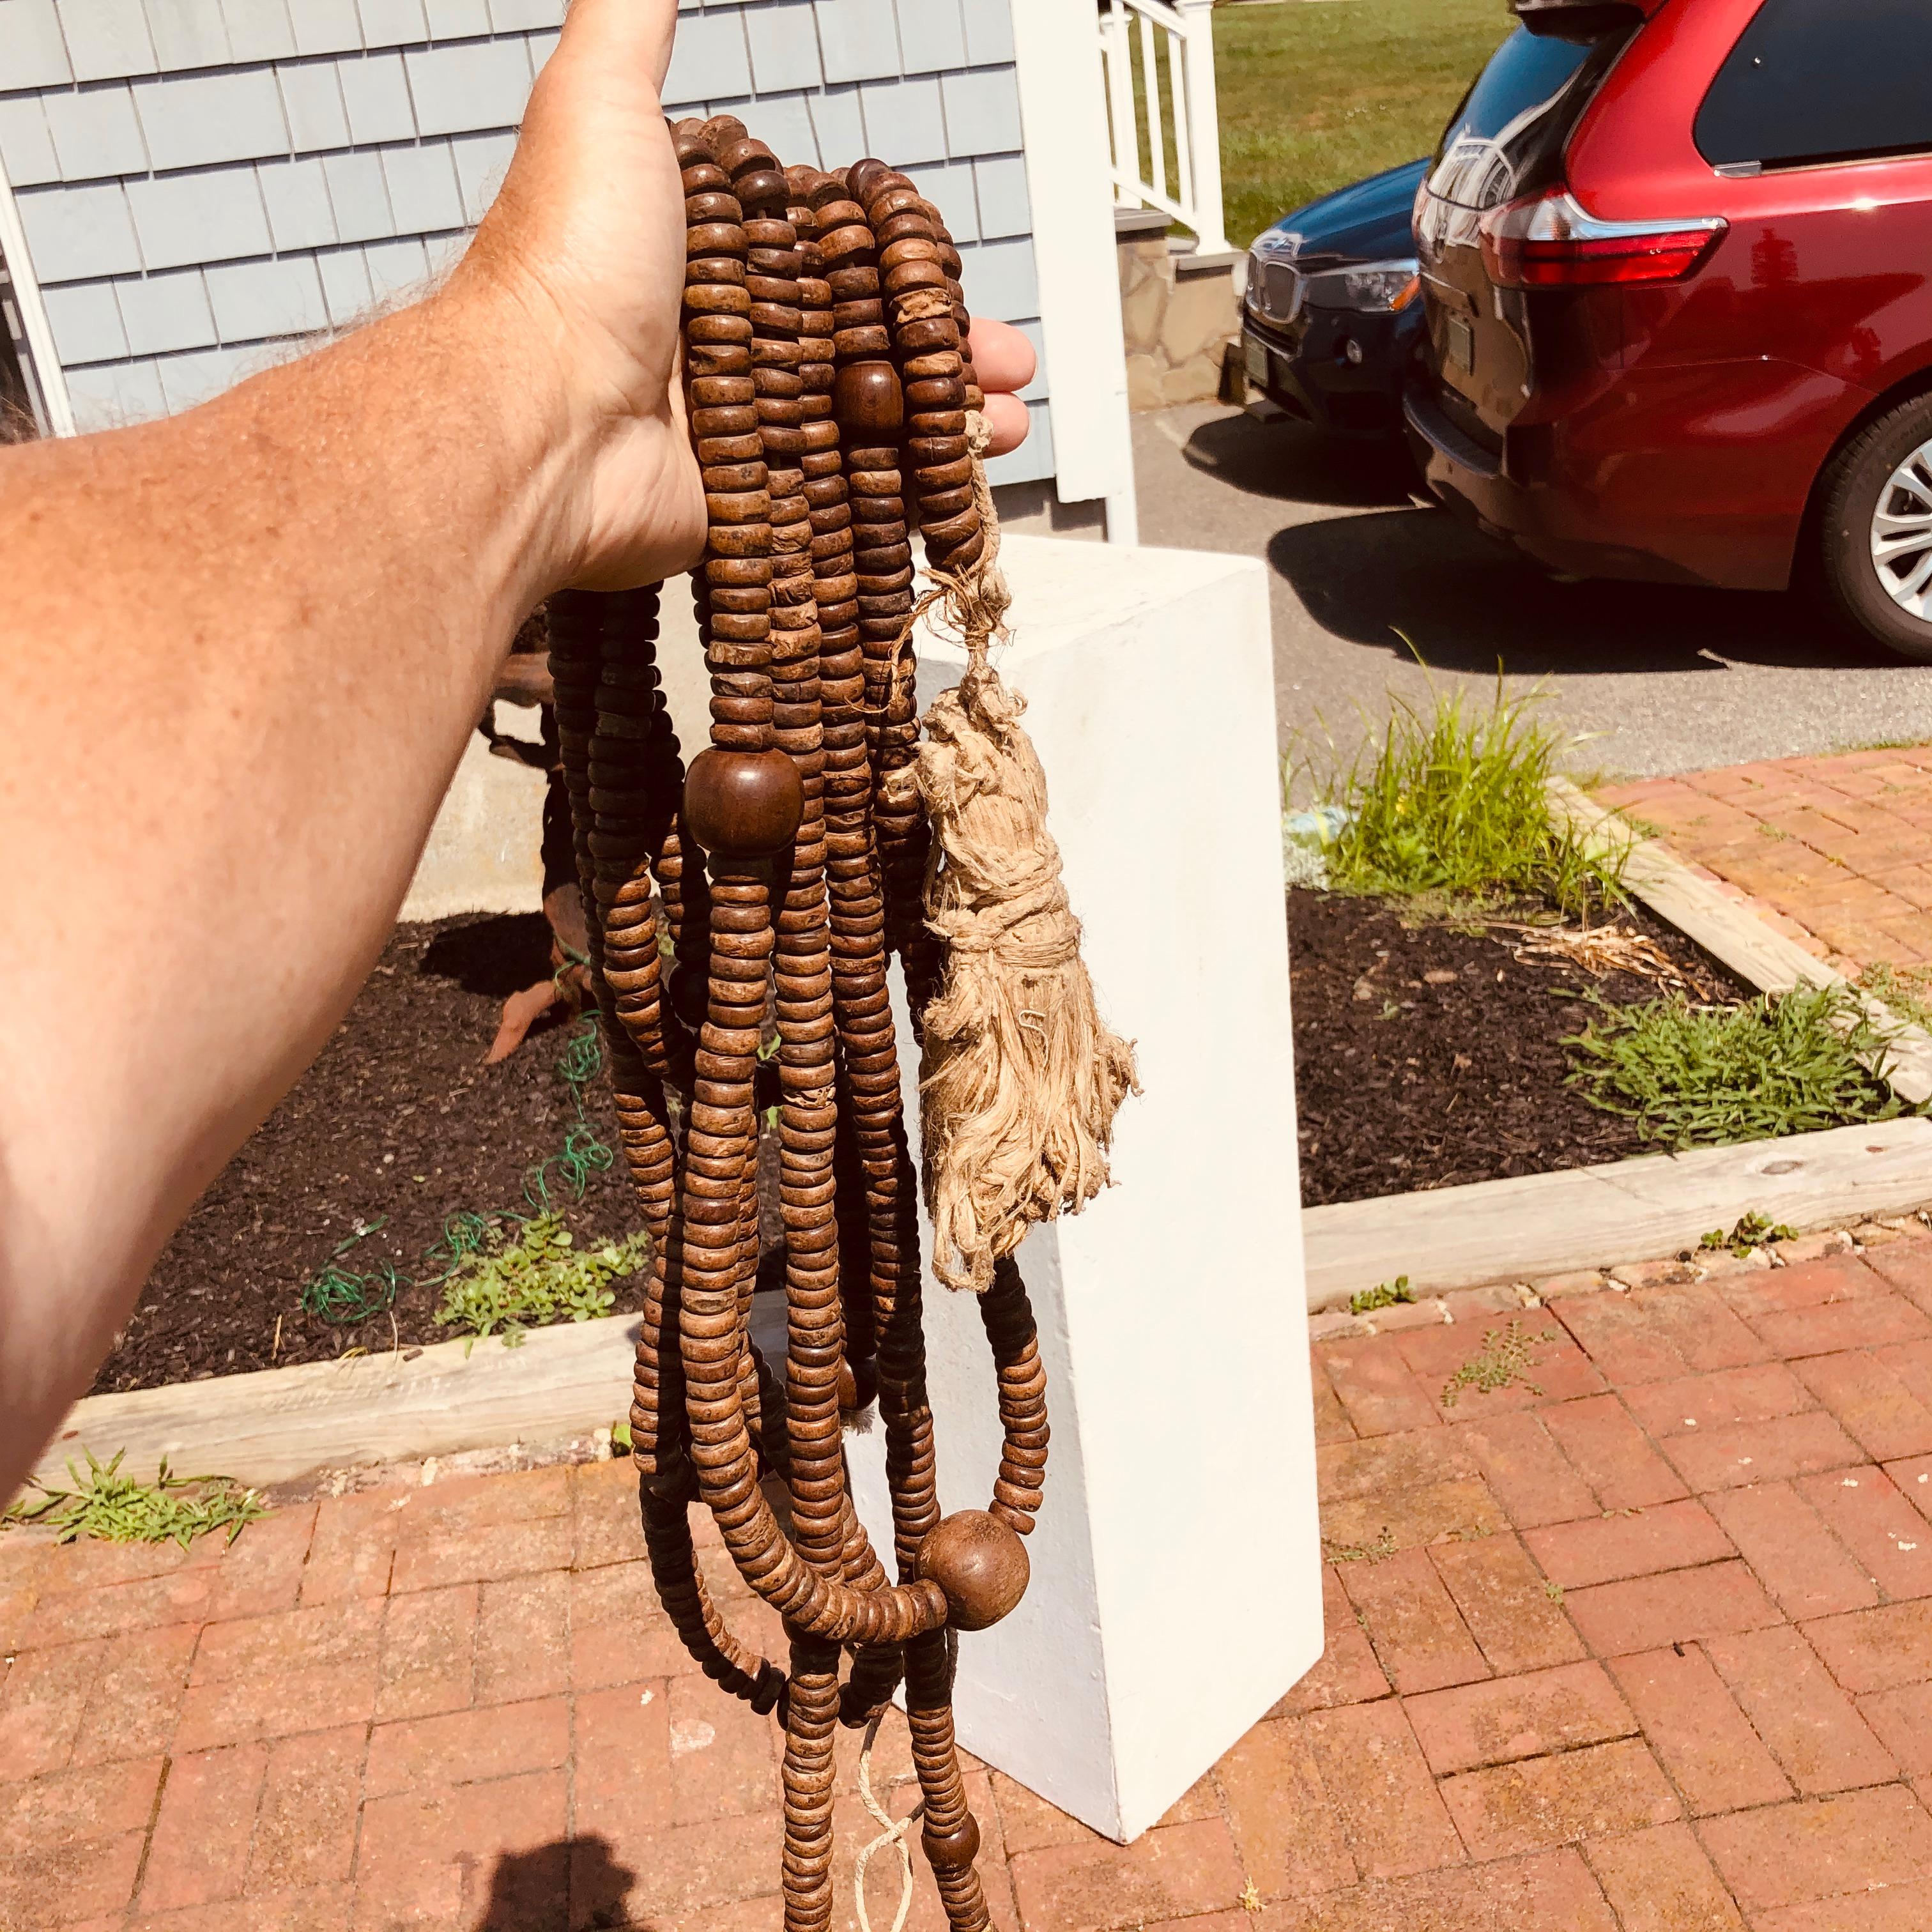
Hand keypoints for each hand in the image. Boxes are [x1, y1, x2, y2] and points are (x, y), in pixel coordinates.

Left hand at [452, 0, 1034, 592]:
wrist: (536, 419)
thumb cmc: (566, 263)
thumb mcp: (599, 103)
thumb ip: (630, 23)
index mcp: (700, 252)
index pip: (825, 253)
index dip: (897, 263)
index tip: (954, 276)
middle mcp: (718, 338)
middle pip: (856, 339)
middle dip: (942, 348)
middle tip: (1005, 359)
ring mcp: (731, 424)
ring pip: (861, 419)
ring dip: (940, 419)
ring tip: (1001, 419)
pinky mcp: (741, 499)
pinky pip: (837, 496)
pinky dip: (903, 490)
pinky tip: (957, 477)